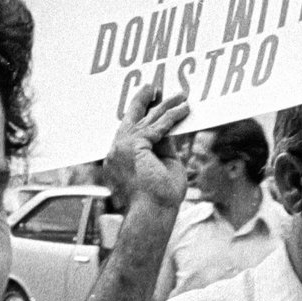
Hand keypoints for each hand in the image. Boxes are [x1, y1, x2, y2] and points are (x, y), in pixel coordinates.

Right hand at [102, 85, 190, 215]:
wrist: (152, 212)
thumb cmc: (159, 197)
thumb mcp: (162, 164)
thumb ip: (162, 146)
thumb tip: (168, 128)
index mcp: (119, 159)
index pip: (129, 131)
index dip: (140, 115)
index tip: (150, 103)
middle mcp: (116, 151)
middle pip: (130, 119)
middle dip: (142, 101)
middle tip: (153, 88)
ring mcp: (122, 148)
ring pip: (146, 120)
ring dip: (165, 106)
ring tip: (180, 96)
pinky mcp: (135, 147)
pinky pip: (156, 127)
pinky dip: (172, 117)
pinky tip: (184, 109)